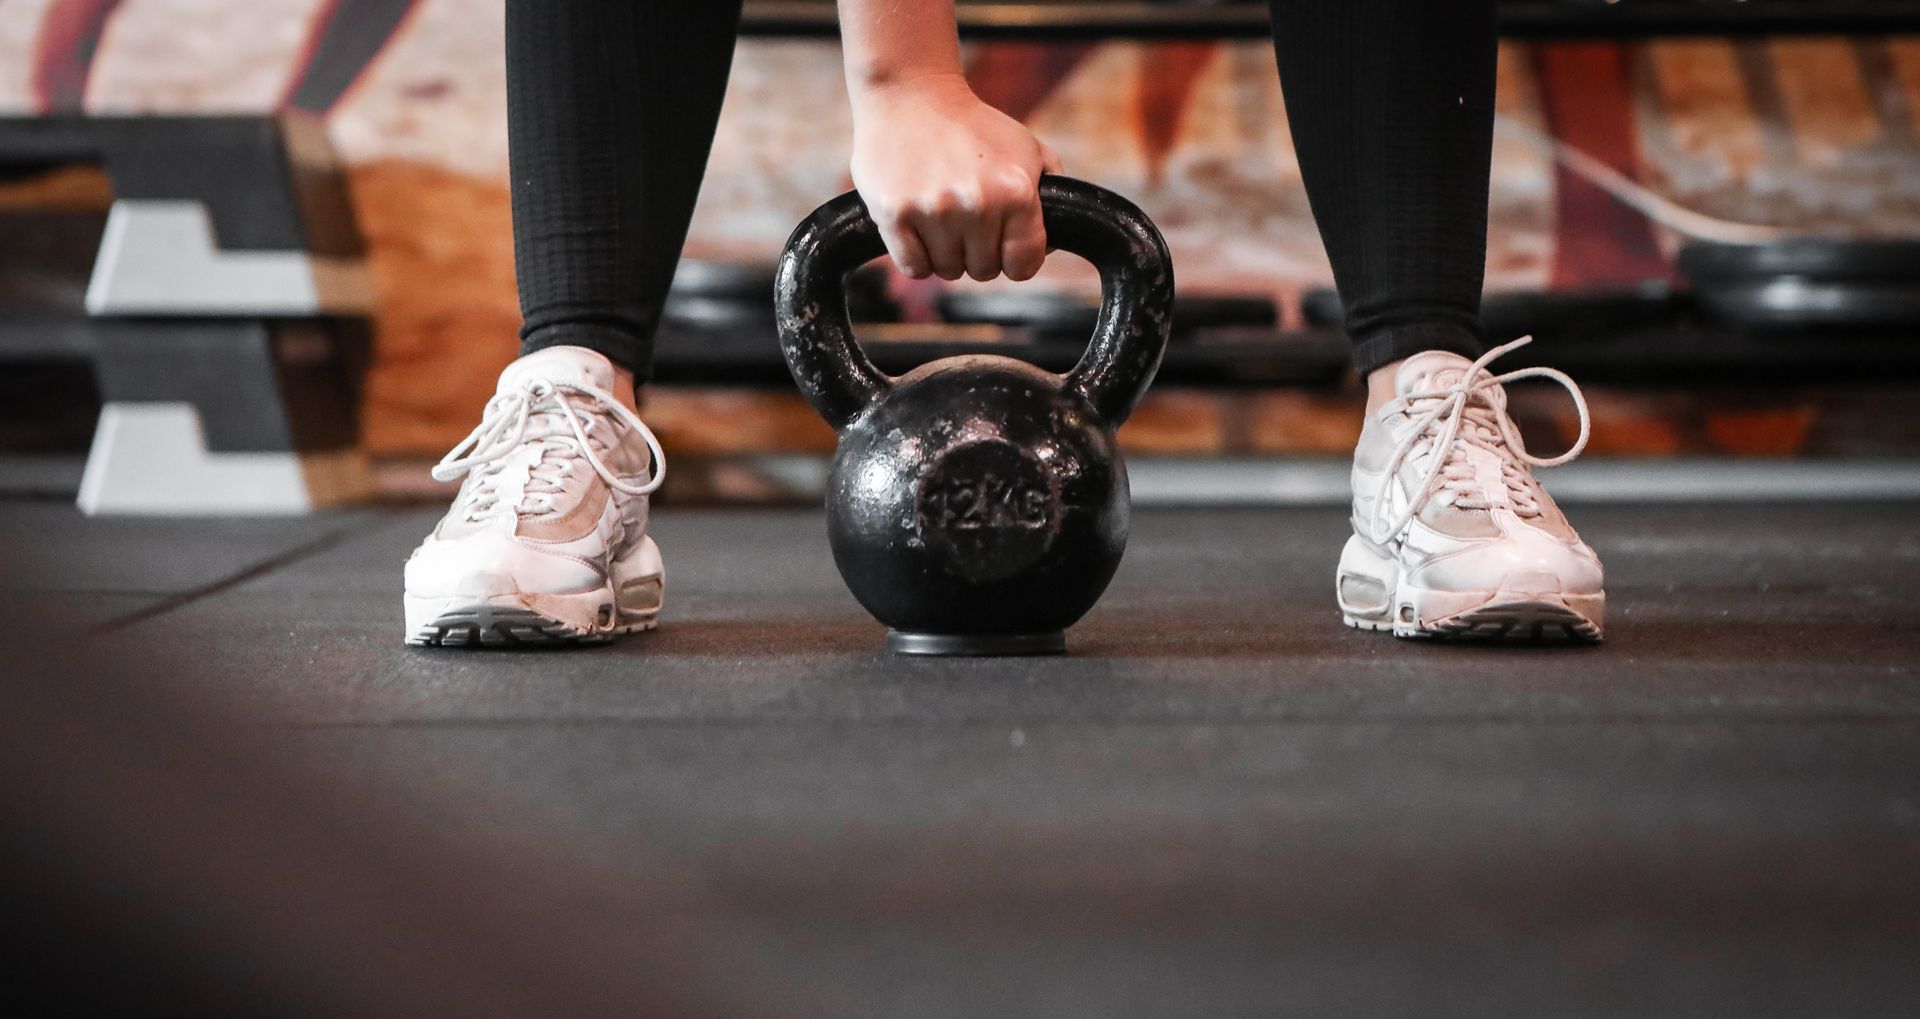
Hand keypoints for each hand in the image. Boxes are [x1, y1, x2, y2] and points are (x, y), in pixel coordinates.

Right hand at [849, 73, 1062, 281]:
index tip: (1001, 243)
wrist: (912, 95)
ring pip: (947, 270)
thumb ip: (1051, 192)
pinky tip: (917, 225)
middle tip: (964, 217)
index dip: (1013, 259)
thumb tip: (1052, 246)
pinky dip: (916, 256)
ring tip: (940, 214)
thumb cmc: (972, 126)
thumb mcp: (1027, 147)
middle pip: (983, 271)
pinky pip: (914, 268)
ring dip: (944, 252)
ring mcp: (934, 210)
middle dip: (976, 251)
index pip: (1023, 266)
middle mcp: (978, 204)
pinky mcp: (894, 214)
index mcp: (1016, 191)